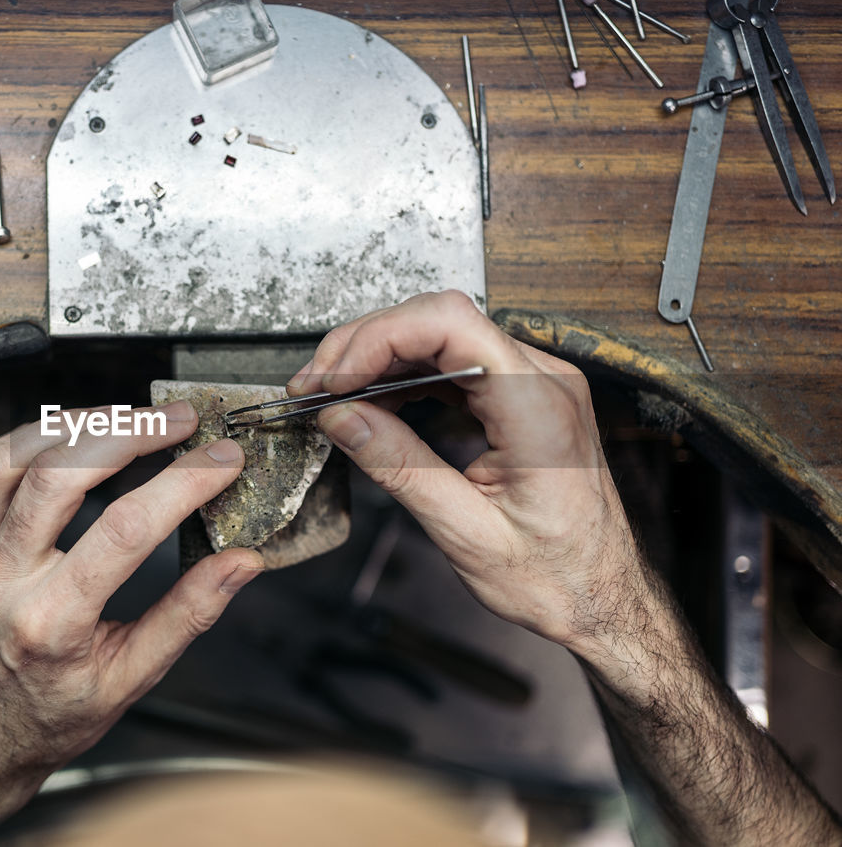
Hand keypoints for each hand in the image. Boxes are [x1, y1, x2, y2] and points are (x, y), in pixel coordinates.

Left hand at [0, 401, 262, 845]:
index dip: (182, 483)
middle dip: (128, 433)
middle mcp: (2, 585)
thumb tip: (240, 563)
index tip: (220, 460)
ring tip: (126, 417)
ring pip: (8, 461)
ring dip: (72, 425)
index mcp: (53, 625)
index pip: (125, 529)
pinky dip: (25, 440)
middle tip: (178, 420)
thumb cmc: (47, 719)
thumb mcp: (130, 681)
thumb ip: (188, 615)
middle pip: (59, 477)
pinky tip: (67, 435)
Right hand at [288, 290, 646, 656]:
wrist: (603, 597)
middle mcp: (542, 381)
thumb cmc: (558, 577)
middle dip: (364, 345)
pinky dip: (403, 374)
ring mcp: (533, 383)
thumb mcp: (467, 534)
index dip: (379, 338)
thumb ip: (400, 467)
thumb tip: (342, 418)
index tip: (334, 378)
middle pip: (438, 319)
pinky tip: (370, 401)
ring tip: (330, 395)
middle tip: (312, 387)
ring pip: (440, 333)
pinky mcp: (518, 395)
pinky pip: (452, 360)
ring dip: (377, 357)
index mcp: (539, 408)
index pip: (451, 324)